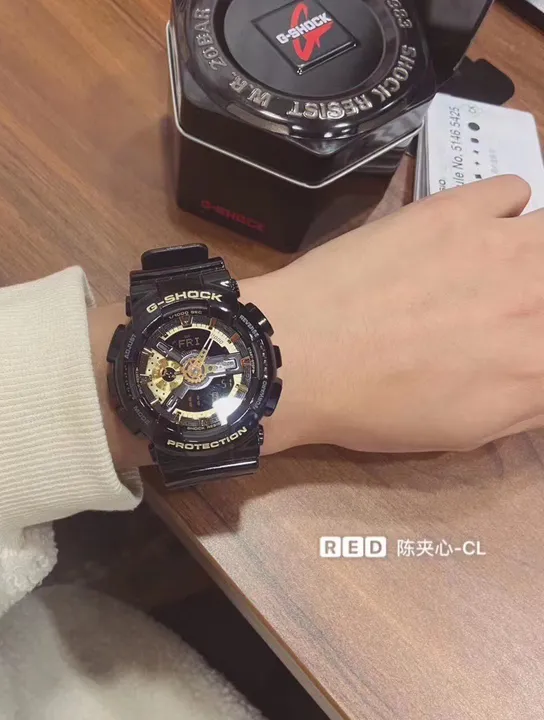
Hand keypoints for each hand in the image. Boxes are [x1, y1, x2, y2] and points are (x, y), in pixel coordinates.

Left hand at [249, 175, 543, 453]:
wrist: (301, 354)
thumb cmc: (374, 407)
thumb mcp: (463, 431)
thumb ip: (531, 402)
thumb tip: (543, 375)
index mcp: (542, 366)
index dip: (538, 341)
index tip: (524, 336)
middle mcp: (540, 299)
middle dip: (534, 293)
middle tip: (512, 300)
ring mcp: (504, 245)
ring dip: (535, 249)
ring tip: (505, 264)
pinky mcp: (457, 208)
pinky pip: (513, 188)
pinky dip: (505, 208)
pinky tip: (475, 229)